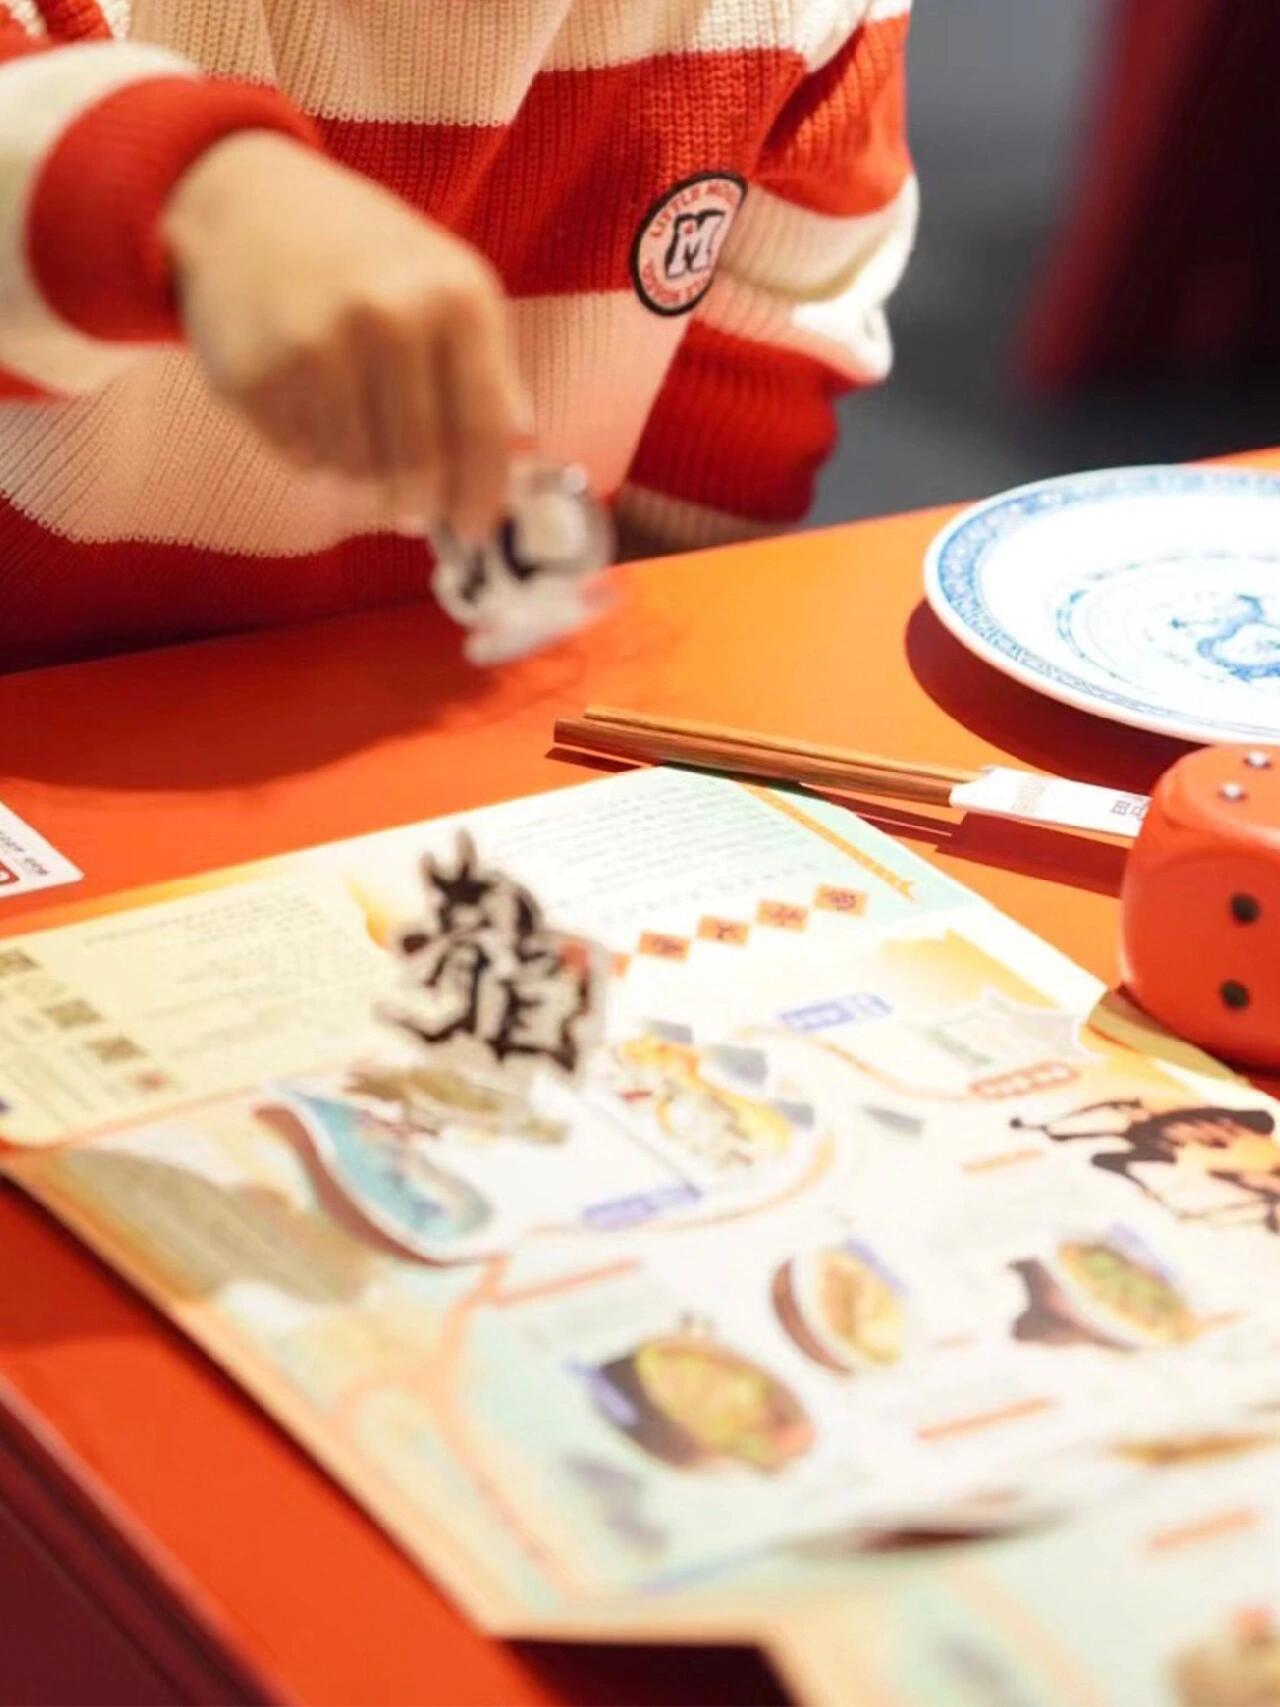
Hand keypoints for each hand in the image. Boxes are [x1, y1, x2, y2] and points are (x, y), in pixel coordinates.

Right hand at [163, 131, 525, 538]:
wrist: (246, 202)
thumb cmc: (363, 253)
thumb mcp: (445, 281)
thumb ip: (490, 366)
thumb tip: (520, 447)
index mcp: (452, 296)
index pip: (482, 427)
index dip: (482, 492)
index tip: (477, 530)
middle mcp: (387, 318)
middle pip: (419, 466)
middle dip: (421, 503)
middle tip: (416, 514)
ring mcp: (316, 349)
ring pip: (359, 472)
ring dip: (365, 478)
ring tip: (358, 436)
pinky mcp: (257, 377)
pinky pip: (304, 460)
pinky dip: (315, 455)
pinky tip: (311, 409)